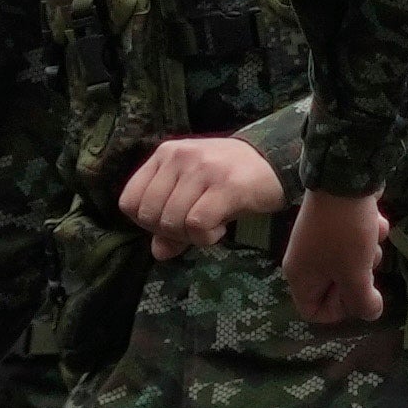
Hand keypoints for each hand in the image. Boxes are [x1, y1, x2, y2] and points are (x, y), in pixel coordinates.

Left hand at [124, 132, 286, 251]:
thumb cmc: (231, 178)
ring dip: (190, 236)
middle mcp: (180, 157)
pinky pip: (197, 225)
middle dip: (169, 232)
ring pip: (172, 222)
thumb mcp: (195, 193)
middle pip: (148, 215)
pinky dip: (206, 237)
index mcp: (164, 154)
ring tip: (211, 226)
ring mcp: (203, 169)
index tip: (172, 223)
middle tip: (194, 227)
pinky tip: (220, 229)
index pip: (129, 201)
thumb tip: (159, 252)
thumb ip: (171, 222)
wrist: (278, 160)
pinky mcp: (227, 185)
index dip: (146, 223)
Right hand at [283, 194, 391, 330]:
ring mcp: (321, 240)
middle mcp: (306, 260)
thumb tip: (370, 313)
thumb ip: (361, 300)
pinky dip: (369, 233)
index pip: (313, 311)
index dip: (338, 310)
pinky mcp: (336, 223)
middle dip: (359, 277)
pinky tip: (375, 221)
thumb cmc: (345, 233)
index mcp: (300, 277)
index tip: (357, 296)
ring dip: (368, 253)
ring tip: (370, 238)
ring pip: (352, 263)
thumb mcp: (355, 272)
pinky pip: (356, 240)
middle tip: (366, 265)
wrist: (345, 178)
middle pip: (337, 287)